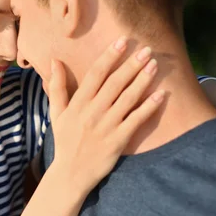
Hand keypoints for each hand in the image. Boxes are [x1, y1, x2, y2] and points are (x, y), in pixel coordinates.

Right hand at [48, 37, 164, 195]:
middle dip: (131, 64)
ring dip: (142, 80)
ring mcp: (106, 126)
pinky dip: (148, 107)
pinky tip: (161, 95)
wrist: (70, 174)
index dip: (110, 56)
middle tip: (147, 49)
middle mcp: (92, 112)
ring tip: (154, 65)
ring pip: (127, 99)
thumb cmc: (64, 141)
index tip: (122, 41)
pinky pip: (135, 120)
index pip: (95, 74)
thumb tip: (55, 60)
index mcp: (78, 103)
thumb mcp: (56, 113)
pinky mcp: (118, 141)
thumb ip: (56, 86)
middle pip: (114, 83)